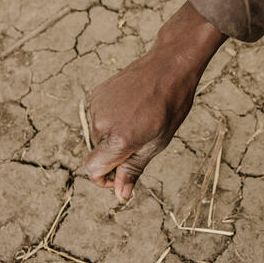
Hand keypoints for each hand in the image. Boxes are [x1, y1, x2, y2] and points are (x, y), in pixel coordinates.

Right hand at [84, 2, 225, 201]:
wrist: (169, 66)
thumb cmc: (170, 107)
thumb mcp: (156, 143)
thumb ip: (133, 170)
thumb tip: (120, 196)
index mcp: (118, 139)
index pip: (93, 170)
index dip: (104, 179)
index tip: (120, 176)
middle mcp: (101, 123)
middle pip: (98, 153)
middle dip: (115, 154)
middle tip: (143, 138)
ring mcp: (97, 106)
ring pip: (99, 135)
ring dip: (114, 135)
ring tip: (140, 119)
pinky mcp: (97, 94)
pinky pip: (99, 116)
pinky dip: (112, 119)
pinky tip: (132, 107)